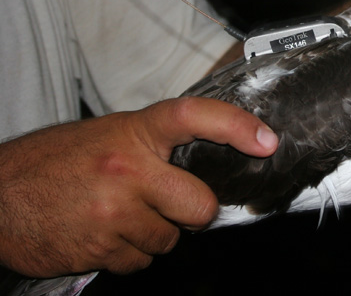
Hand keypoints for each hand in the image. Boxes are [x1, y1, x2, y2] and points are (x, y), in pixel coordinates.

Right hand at [0, 97, 276, 277]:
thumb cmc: (53, 163)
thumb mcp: (105, 135)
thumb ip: (152, 146)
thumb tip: (202, 164)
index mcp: (132, 131)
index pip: (195, 117)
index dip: (236, 127)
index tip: (266, 141)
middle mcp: (128, 168)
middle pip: (200, 205)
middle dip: (193, 212)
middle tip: (170, 203)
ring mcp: (115, 211)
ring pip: (170, 239)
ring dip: (154, 233)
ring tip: (117, 214)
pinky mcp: (101, 248)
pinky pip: (141, 262)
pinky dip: (128, 254)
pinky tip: (102, 234)